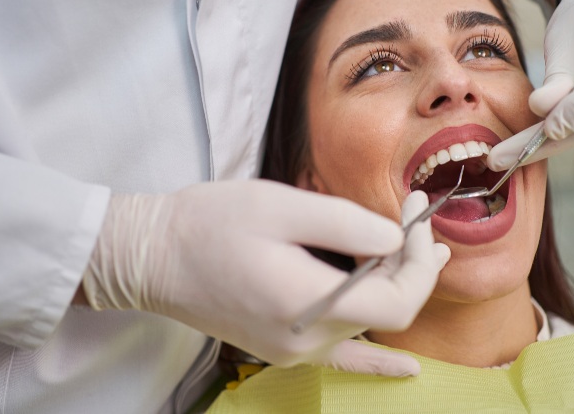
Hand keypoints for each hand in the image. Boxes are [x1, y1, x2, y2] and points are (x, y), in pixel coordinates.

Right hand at [82, 181, 448, 375]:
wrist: (153, 257)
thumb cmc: (210, 223)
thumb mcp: (281, 204)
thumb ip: (346, 222)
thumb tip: (395, 240)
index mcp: (307, 301)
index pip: (397, 300)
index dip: (419, 259)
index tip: (418, 214)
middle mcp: (306, 339)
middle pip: (387, 312)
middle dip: (411, 264)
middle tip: (418, 219)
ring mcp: (294, 350)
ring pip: (368, 324)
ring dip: (395, 287)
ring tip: (417, 251)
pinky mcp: (283, 348)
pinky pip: (343, 359)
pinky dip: (378, 360)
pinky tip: (406, 369)